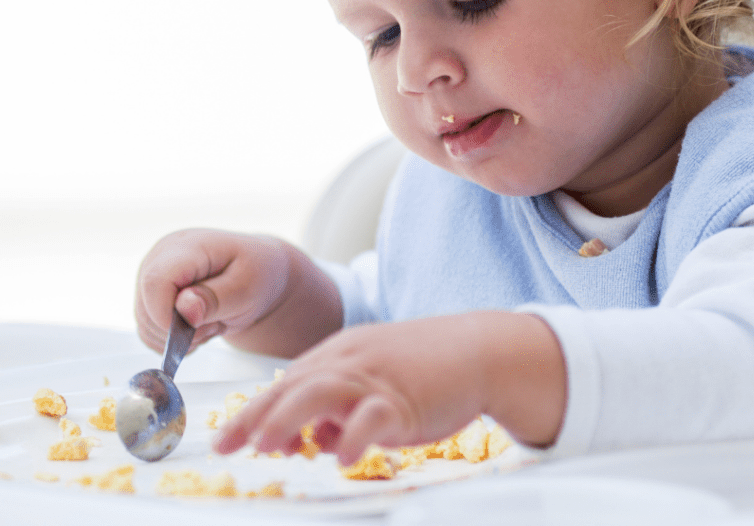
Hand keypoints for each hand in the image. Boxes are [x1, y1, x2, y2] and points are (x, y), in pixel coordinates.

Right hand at [134, 229, 342, 357]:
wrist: (258, 274)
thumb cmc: (257, 274)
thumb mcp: (248, 287)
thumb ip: (216, 298)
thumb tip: (183, 308)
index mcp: (187, 245)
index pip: (156, 282)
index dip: (168, 315)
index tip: (198, 326)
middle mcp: (161, 256)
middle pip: (146, 308)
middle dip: (179, 330)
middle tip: (216, 322)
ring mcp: (152, 275)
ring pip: (145, 325)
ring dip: (178, 337)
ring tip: (211, 320)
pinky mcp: (149, 296)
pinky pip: (148, 332)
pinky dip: (172, 340)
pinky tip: (198, 325)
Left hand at [214, 311, 566, 462]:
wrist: (478, 349)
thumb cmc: (425, 366)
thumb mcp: (374, 381)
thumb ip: (338, 409)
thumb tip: (311, 441)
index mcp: (342, 355)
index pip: (287, 382)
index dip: (252, 411)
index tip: (224, 439)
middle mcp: (353, 361)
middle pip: (293, 385)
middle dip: (256, 416)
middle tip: (228, 445)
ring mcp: (378, 378)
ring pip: (322, 391)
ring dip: (289, 419)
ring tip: (268, 447)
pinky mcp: (405, 399)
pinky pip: (373, 417)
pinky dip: (353, 436)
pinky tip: (341, 457)